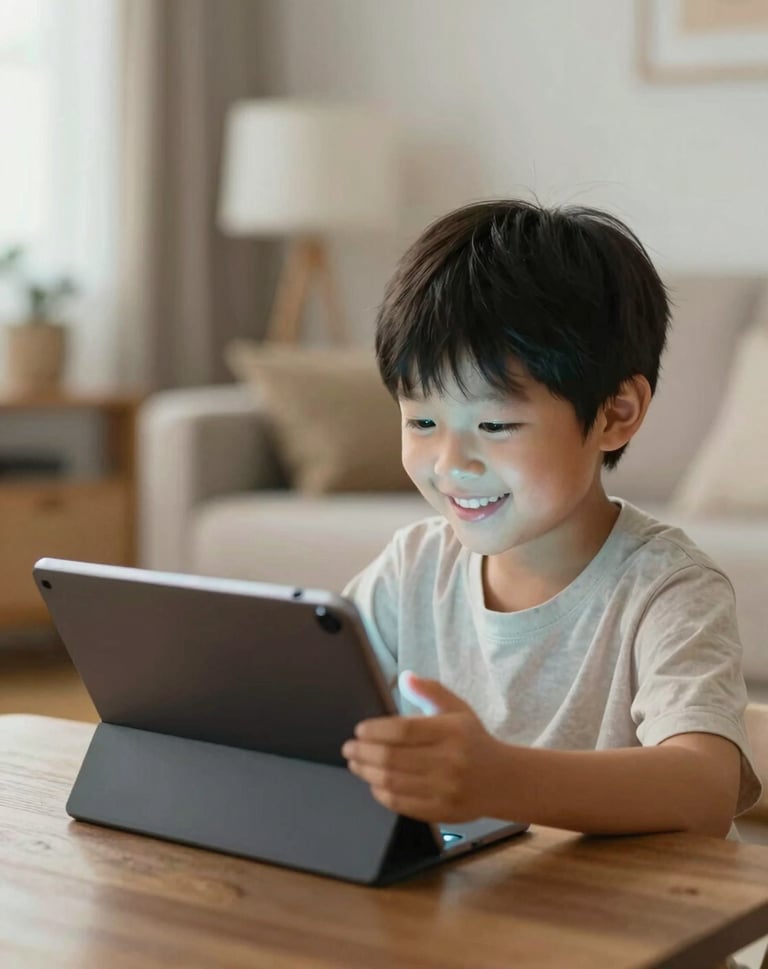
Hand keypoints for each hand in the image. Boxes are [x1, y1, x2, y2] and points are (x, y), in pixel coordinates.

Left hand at [341, 672, 501, 822]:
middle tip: (348, 748)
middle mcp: (449, 761)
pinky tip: (374, 783)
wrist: (503, 781)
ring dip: (366, 772)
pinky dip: (381, 793)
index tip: (359, 729)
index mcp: (452, 732)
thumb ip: (431, 691)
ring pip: (392, 783)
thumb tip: (405, 677)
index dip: (375, 730)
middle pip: (392, 758)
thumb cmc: (473, 740)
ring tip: (355, 763)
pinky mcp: (441, 812)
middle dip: (363, 752)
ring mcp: (445, 790)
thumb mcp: (458, 709)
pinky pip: (401, 804)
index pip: (403, 731)